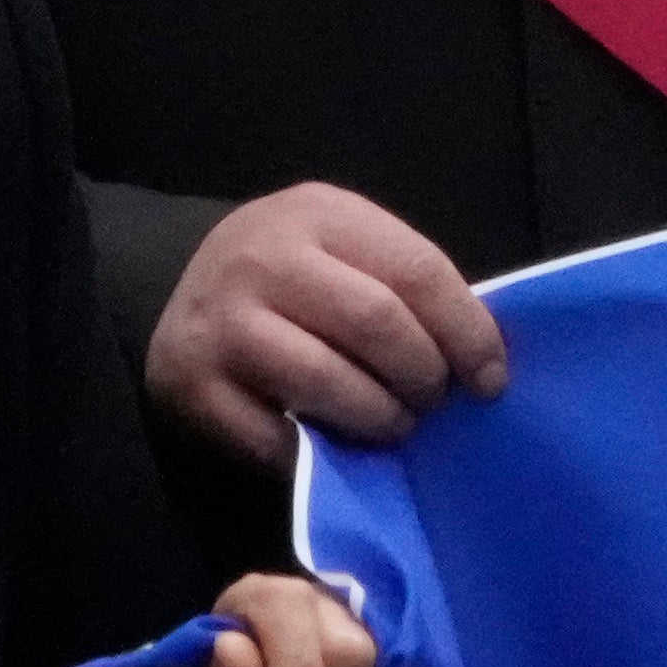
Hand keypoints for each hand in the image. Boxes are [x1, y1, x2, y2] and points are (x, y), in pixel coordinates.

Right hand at [146, 182, 503, 464]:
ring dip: (380, 418)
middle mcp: (264, 259)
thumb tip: (481, 358)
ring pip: (327, 382)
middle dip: (424, 376)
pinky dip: (319, 454)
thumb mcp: (343, 247)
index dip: (466, 331)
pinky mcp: (192, 387)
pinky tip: (337, 449)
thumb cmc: (291, 275)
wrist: (174, 288)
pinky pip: (275, 437)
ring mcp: (222, 323)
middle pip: (376, 322)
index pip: (416, 270)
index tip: (492, 379)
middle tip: (435, 404)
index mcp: (318, 213)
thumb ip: (401, 284)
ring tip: (396, 427)